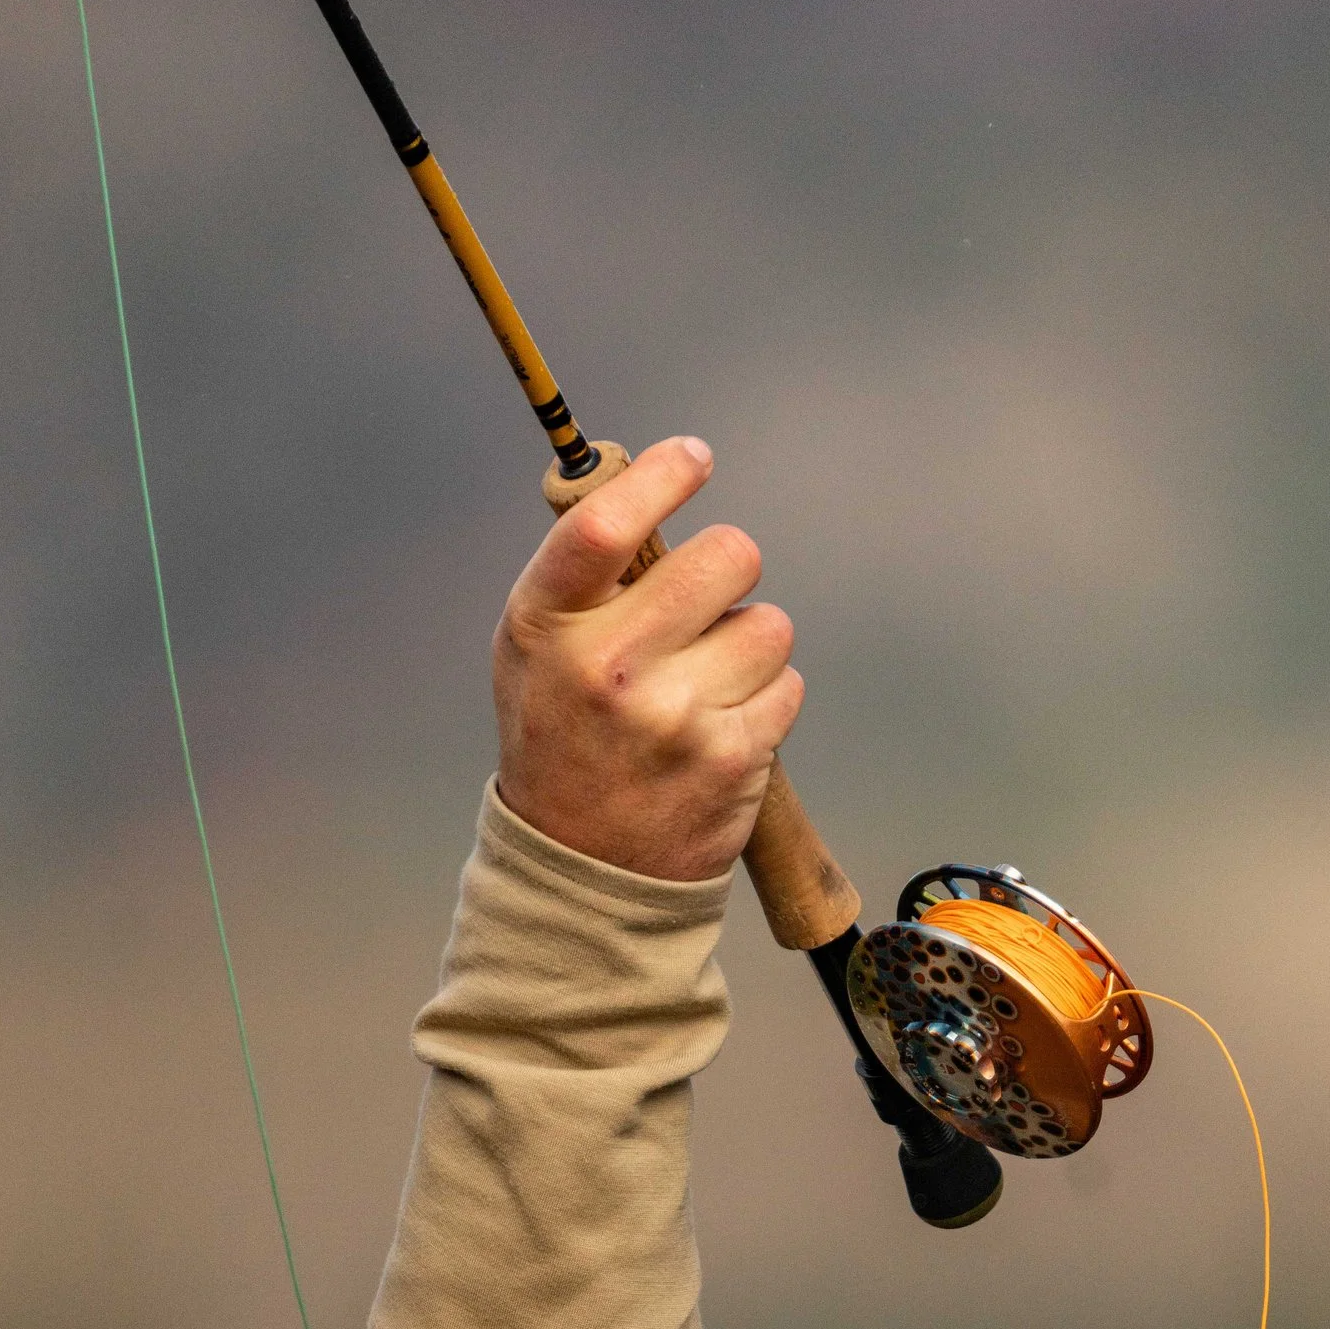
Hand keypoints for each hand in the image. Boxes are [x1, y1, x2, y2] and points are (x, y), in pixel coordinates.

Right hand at [492, 436, 801, 881]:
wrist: (583, 867)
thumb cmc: (565, 734)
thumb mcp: (540, 649)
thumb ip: (586, 572)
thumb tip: (647, 477)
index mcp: (548, 625)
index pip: (609, 523)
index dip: (663, 476)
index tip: (695, 460)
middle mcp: (606, 667)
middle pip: (726, 555)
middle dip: (731, 567)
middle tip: (708, 600)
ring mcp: (672, 716)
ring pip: (770, 624)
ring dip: (751, 644)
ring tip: (705, 682)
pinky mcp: (732, 757)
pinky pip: (789, 685)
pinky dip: (767, 700)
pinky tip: (721, 727)